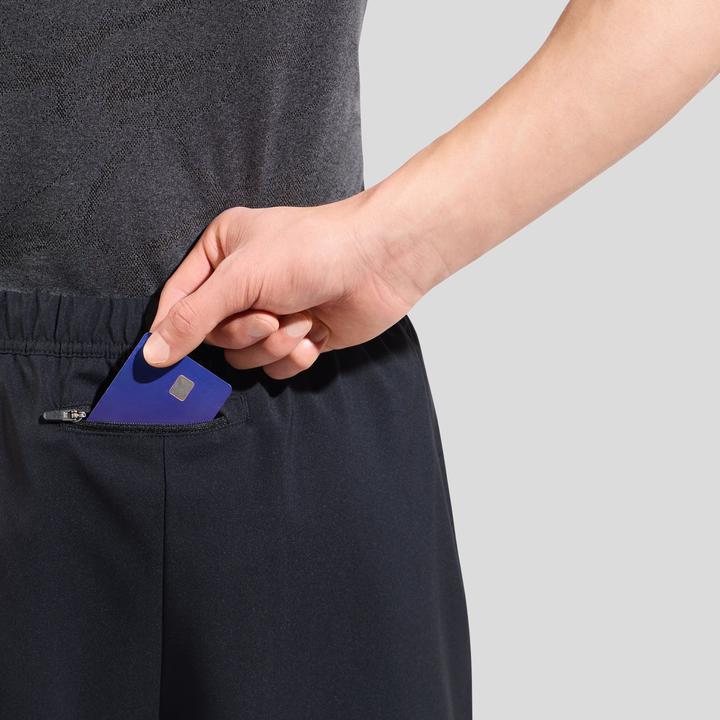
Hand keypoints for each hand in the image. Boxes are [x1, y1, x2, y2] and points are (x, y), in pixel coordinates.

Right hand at [143, 191, 433, 378]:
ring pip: (246, 355)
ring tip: (300, 320)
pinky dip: (294, 357)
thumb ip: (193, 318)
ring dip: (274, 345)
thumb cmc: (312, 251)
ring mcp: (273, 310)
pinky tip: (315, 335)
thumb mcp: (241, 278)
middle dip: (246, 333)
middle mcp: (243, 282)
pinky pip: (276, 366)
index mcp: (221, 252)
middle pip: (215, 335)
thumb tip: (151, 354)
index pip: (178, 300)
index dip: (172, 330)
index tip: (163, 359)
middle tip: (271, 317)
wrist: (379, 262)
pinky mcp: (299, 335)